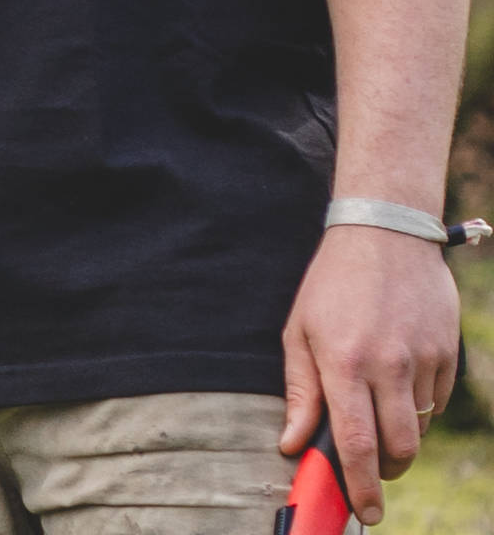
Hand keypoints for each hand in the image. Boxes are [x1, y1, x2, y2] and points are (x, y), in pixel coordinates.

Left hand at [279, 223, 461, 524]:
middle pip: (398, 447)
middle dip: (384, 471)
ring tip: (377, 414)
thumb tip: (294, 444)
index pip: (355, 441)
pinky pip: (436, 401)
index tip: (365, 511)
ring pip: (419, 427)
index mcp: (343, 361)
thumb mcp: (299, 331)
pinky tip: (399, 383)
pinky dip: (419, 408)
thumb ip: (300, 392)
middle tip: (369, 471)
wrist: (385, 235)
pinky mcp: (448, 353)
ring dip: (399, 437)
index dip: (359, 483)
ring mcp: (423, 359)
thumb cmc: (332, 285)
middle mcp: (387, 364)